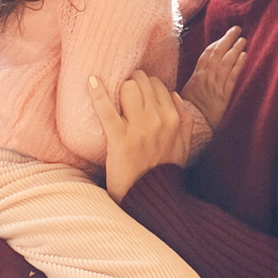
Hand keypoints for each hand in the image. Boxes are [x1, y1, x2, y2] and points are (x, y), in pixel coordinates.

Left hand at [90, 69, 198, 202]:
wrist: (149, 197)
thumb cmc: (164, 171)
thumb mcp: (184, 146)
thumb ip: (185, 119)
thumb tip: (174, 94)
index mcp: (173, 119)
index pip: (157, 84)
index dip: (145, 85)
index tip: (137, 91)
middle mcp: (158, 119)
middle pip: (141, 81)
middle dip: (131, 82)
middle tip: (124, 93)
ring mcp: (138, 128)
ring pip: (127, 88)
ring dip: (119, 88)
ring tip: (114, 96)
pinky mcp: (119, 137)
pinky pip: (106, 108)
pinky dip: (97, 93)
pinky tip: (91, 81)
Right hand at [182, 27, 245, 125]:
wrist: (192, 125)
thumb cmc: (187, 111)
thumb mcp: (184, 93)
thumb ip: (191, 82)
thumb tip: (194, 73)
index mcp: (196, 76)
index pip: (206, 54)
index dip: (216, 44)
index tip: (222, 36)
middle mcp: (206, 77)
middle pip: (217, 53)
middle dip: (227, 39)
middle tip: (236, 29)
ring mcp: (216, 84)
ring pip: (226, 62)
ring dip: (235, 49)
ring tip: (243, 40)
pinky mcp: (224, 94)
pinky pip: (232, 76)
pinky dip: (238, 64)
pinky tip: (244, 56)